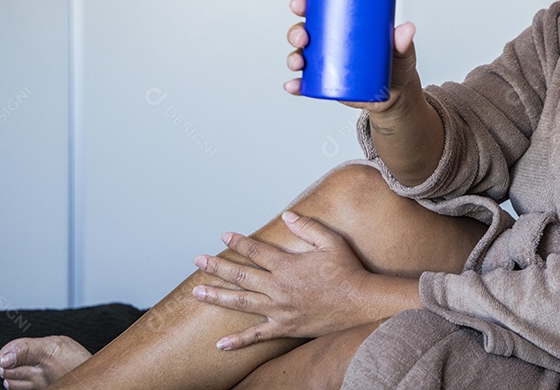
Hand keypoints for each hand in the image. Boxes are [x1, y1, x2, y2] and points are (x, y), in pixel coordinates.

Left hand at [191, 212, 380, 349]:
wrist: (361, 302)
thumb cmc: (348, 270)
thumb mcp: (331, 241)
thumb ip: (307, 227)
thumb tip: (286, 215)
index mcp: (287, 265)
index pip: (256, 251)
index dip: (239, 242)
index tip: (224, 236)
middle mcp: (279, 287)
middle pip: (241, 275)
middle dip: (217, 267)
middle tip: (198, 261)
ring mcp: (280, 309)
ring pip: (242, 302)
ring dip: (217, 296)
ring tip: (197, 292)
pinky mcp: (285, 327)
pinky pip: (257, 335)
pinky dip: (238, 341)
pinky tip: (220, 344)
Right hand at [283, 0, 420, 113]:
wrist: (396, 94)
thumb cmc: (395, 65)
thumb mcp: (400, 51)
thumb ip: (402, 41)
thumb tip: (407, 29)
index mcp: (342, 27)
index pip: (319, 12)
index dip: (305, 6)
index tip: (300, 4)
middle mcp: (329, 43)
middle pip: (304, 33)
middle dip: (296, 32)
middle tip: (304, 36)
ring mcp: (325, 64)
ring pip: (301, 57)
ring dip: (294, 57)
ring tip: (299, 62)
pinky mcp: (326, 84)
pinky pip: (306, 84)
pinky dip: (296, 85)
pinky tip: (292, 86)